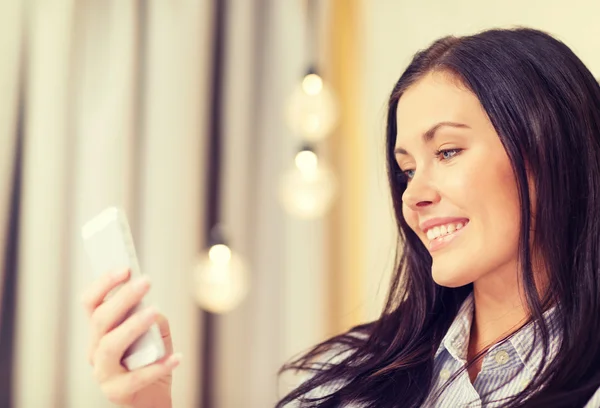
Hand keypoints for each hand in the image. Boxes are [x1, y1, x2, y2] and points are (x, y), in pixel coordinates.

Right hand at [81, 268, 180, 407]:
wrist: (152, 398)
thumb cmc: (151, 359)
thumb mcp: (155, 333)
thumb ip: (151, 317)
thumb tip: (150, 308)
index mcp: (101, 330)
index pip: (91, 302)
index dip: (105, 283)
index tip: (126, 268)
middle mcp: (95, 349)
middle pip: (100, 320)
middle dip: (123, 297)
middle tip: (146, 281)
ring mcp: (103, 372)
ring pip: (109, 346)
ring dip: (132, 326)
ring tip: (155, 312)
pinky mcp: (116, 392)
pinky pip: (135, 378)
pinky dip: (157, 366)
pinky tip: (177, 357)